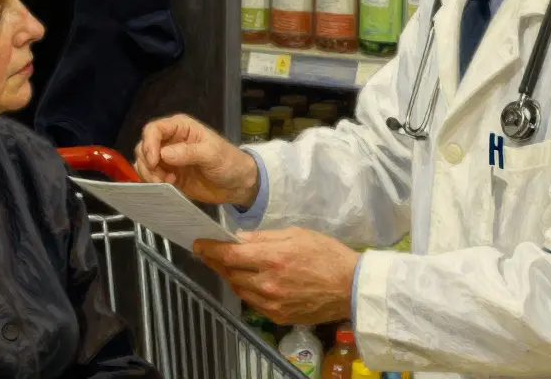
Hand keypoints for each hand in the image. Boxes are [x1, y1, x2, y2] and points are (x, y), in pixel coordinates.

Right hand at [135, 114, 259, 205]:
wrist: (237, 185)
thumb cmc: (229, 162)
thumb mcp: (212, 154)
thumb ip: (189, 152)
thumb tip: (164, 154)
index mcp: (181, 127)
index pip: (154, 130)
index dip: (149, 144)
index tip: (154, 162)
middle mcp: (170, 140)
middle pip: (144, 146)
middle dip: (148, 163)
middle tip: (162, 177)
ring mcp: (167, 158)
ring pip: (143, 162)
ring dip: (150, 174)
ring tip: (168, 182)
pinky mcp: (168, 174)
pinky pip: (150, 176)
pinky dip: (153, 182)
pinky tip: (170, 185)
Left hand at [194, 228, 357, 326]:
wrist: (352, 287)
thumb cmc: (328, 255)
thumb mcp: (297, 234)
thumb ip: (265, 237)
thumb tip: (239, 238)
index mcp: (274, 258)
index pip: (231, 254)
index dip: (211, 249)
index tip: (198, 244)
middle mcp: (269, 283)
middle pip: (231, 272)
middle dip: (217, 261)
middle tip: (208, 252)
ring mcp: (273, 303)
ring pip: (239, 289)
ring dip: (230, 276)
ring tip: (226, 265)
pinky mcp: (278, 316)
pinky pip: (252, 302)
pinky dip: (245, 290)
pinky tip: (246, 281)